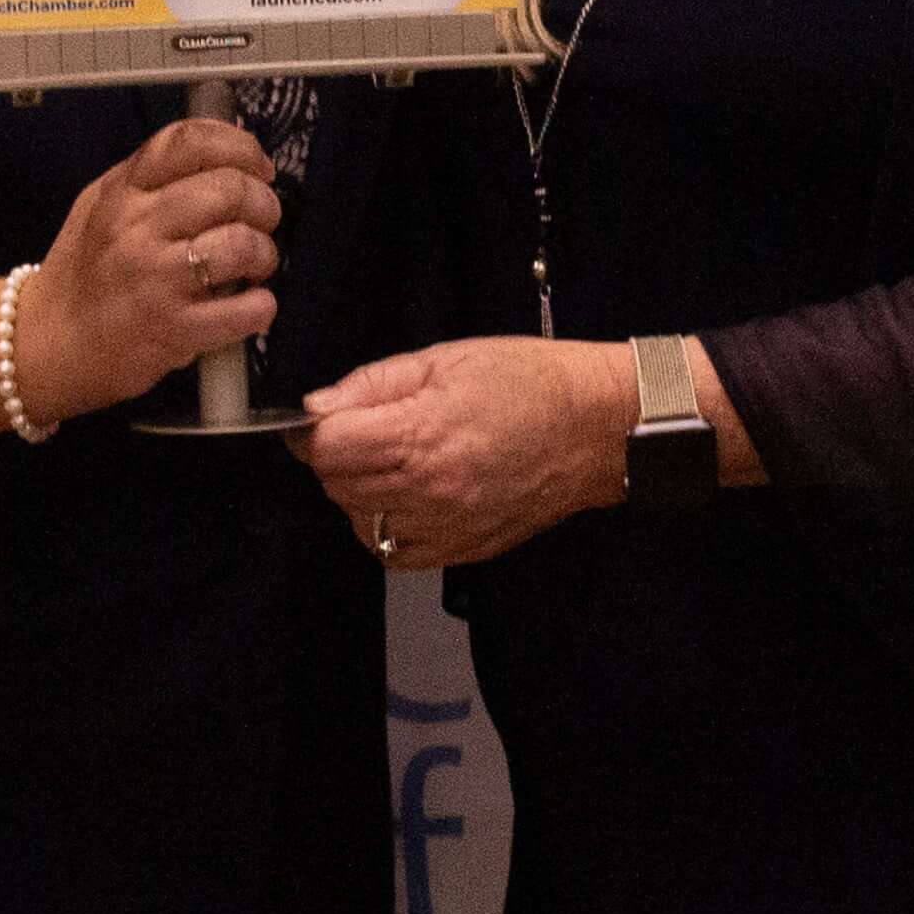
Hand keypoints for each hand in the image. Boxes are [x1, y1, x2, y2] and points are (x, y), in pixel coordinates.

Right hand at [15, 116, 280, 424]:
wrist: (49, 344)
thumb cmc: (83, 274)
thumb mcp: (100, 207)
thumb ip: (150, 179)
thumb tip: (223, 157)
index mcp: (123, 191)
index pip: (189, 141)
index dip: (240, 147)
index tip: (258, 168)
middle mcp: (137, 228)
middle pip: (229, 188)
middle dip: (264, 204)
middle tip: (261, 223)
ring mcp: (155, 279)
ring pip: (242, 243)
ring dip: (264, 254)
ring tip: (255, 266)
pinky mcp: (173, 329)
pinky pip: (244, 309)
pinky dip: (261, 306)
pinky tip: (250, 306)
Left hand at [299, 338, 629, 569]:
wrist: (597, 426)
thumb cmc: (529, 381)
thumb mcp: (444, 359)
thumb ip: (372, 385)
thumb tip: (316, 407)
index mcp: (423, 434)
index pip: (328, 448)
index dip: (316, 429)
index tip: (327, 417)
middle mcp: (431, 489)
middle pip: (337, 485)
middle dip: (337, 456)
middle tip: (364, 430)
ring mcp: (448, 526)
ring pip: (360, 522)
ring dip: (361, 492)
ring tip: (392, 461)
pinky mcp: (463, 548)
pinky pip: (394, 554)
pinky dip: (386, 527)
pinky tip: (407, 497)